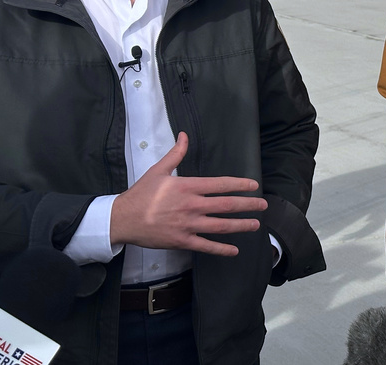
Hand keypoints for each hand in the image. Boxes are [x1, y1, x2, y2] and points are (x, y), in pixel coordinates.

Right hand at [110, 132, 266, 255]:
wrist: (122, 219)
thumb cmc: (141, 194)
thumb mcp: (158, 170)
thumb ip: (176, 153)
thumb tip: (184, 135)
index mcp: (188, 186)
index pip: (221, 184)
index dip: (240, 185)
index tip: (254, 186)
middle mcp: (192, 205)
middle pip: (226, 205)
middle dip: (248, 205)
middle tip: (263, 205)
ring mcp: (188, 225)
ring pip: (220, 226)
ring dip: (240, 226)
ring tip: (255, 224)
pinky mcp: (181, 241)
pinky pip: (206, 246)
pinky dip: (221, 249)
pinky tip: (235, 250)